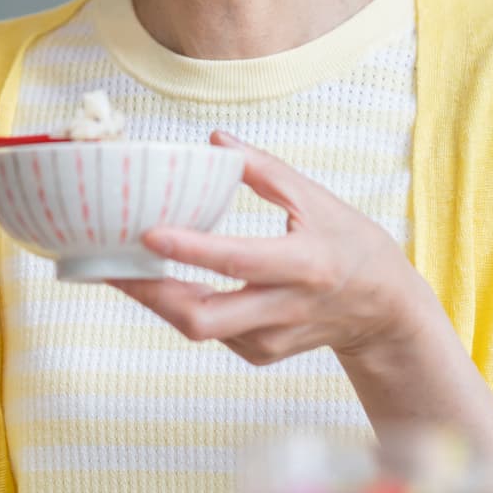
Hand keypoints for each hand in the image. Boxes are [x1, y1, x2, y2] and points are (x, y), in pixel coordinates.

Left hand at [112, 131, 423, 365]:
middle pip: (203, 318)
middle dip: (149, 293)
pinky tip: (159, 280)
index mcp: (304, 265)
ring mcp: (271, 339)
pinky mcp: (260, 354)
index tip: (148, 232)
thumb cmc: (351, 245)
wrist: (385, 311)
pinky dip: (181, 306)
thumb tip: (213, 139)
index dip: (190, 249)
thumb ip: (264, 170)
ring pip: (199, 328)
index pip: (238, 259)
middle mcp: (285, 309)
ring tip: (117, 265)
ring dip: (155, 299)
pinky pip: (210, 332)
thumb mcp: (317, 199)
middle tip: (107, 262)